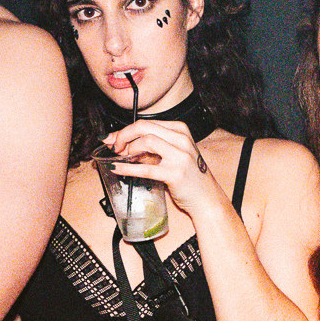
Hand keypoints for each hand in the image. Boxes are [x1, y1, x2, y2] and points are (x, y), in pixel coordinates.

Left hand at [101, 119, 221, 217]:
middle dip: (123, 135)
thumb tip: (123, 143)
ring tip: (120, 157)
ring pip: (146, 141)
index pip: (147, 123)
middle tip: (114, 146)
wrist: (205, 197)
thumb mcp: (173, 154)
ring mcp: (179, 156)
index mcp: (180, 130)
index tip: (114, 138)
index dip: (126, 130)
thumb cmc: (188, 176)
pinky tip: (117, 168)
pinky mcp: (175, 173)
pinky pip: (145, 168)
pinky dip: (127, 167)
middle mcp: (181, 139)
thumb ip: (152, 147)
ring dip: (128, 149)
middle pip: (144, 127)